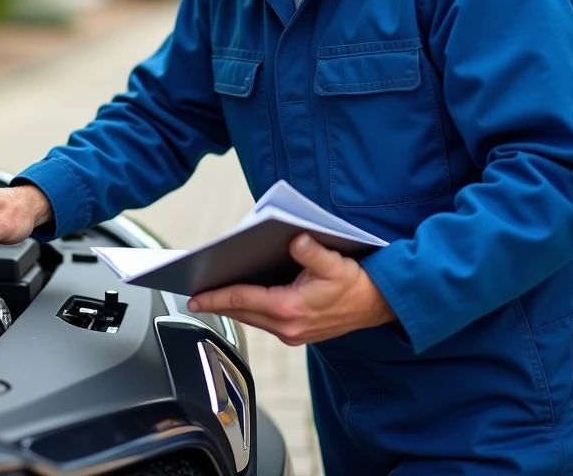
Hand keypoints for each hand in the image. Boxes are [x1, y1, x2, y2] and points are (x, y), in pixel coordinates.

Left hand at [186, 233, 395, 344]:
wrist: (379, 306)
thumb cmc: (357, 284)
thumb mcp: (336, 263)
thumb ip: (313, 251)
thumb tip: (295, 239)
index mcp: (291, 308)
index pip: (243, 299)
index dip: (215, 297)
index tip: (193, 296)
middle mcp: (288, 326)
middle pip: (242, 312)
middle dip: (217, 303)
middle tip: (192, 293)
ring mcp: (292, 334)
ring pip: (251, 319)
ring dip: (232, 307)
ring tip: (210, 294)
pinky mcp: (297, 334)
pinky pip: (264, 322)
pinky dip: (249, 311)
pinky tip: (241, 299)